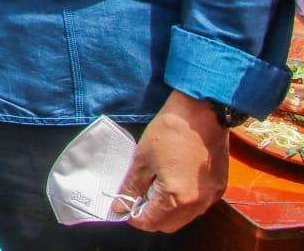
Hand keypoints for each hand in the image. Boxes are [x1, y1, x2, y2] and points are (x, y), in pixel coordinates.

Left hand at [113, 90, 228, 232]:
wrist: (202, 113)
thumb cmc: (169, 134)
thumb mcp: (142, 159)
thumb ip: (131, 186)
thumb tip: (119, 205)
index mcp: (178, 199)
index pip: (151, 223)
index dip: (134, 216)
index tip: (124, 204)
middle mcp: (198, 204)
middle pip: (169, 225)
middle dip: (151, 216)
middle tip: (138, 196)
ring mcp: (212, 197)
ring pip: (185, 217)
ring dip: (168, 210)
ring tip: (154, 187)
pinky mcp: (220, 188)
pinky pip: (198, 205)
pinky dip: (184, 201)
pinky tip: (173, 181)